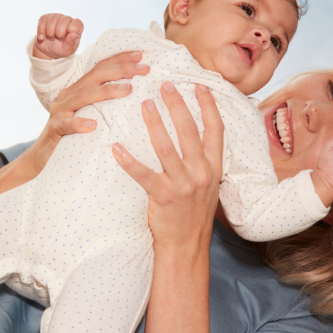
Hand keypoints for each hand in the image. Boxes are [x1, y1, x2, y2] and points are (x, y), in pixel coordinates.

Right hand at [24, 50, 149, 174]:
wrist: (43, 157)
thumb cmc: (72, 137)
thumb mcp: (90, 116)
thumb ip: (105, 106)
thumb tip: (134, 97)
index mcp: (79, 90)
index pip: (100, 68)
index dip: (120, 59)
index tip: (141, 55)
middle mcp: (69, 95)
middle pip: (95, 76)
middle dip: (121, 69)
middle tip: (144, 68)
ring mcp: (60, 111)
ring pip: (84, 96)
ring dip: (107, 91)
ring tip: (127, 90)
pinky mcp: (54, 129)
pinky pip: (66, 124)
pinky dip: (79, 123)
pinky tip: (92, 125)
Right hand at [33, 13, 83, 59]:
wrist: (49, 50)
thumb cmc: (61, 49)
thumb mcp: (68, 50)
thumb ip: (71, 43)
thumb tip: (73, 34)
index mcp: (76, 27)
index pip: (77, 24)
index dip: (70, 31)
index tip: (66, 38)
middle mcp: (67, 19)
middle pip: (63, 20)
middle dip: (59, 33)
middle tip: (58, 39)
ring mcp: (56, 17)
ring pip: (52, 19)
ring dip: (50, 33)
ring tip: (51, 38)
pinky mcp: (46, 18)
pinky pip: (42, 20)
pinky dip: (41, 31)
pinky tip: (42, 37)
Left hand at [111, 82, 223, 251]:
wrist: (187, 247)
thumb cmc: (193, 215)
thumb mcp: (207, 186)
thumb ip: (202, 162)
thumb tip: (192, 137)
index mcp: (214, 168)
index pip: (216, 129)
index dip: (209, 105)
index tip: (200, 85)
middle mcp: (202, 173)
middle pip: (189, 131)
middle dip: (177, 104)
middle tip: (164, 85)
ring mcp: (183, 185)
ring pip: (167, 147)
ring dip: (155, 123)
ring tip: (144, 104)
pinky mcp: (164, 197)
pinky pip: (143, 175)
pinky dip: (129, 161)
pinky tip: (116, 148)